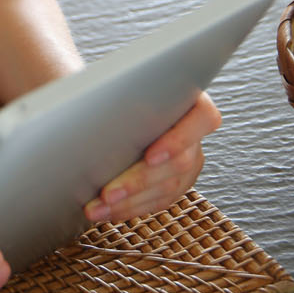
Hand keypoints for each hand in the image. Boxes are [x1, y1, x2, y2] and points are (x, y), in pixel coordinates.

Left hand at [84, 91, 221, 221]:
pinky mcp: (176, 180)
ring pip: (168, 187)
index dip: (178, 139)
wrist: (107, 99)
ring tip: (96, 207)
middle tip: (108, 193)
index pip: (202, 118)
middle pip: (179, 162)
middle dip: (139, 181)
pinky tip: (107, 211)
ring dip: (130, 202)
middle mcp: (195, 131)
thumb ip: (118, 90)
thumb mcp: (116, 81)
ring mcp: (189, 158)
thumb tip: (92, 105)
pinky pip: (158, 200)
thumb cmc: (110, 85)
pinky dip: (130, 208)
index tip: (150, 156)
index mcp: (190, 97)